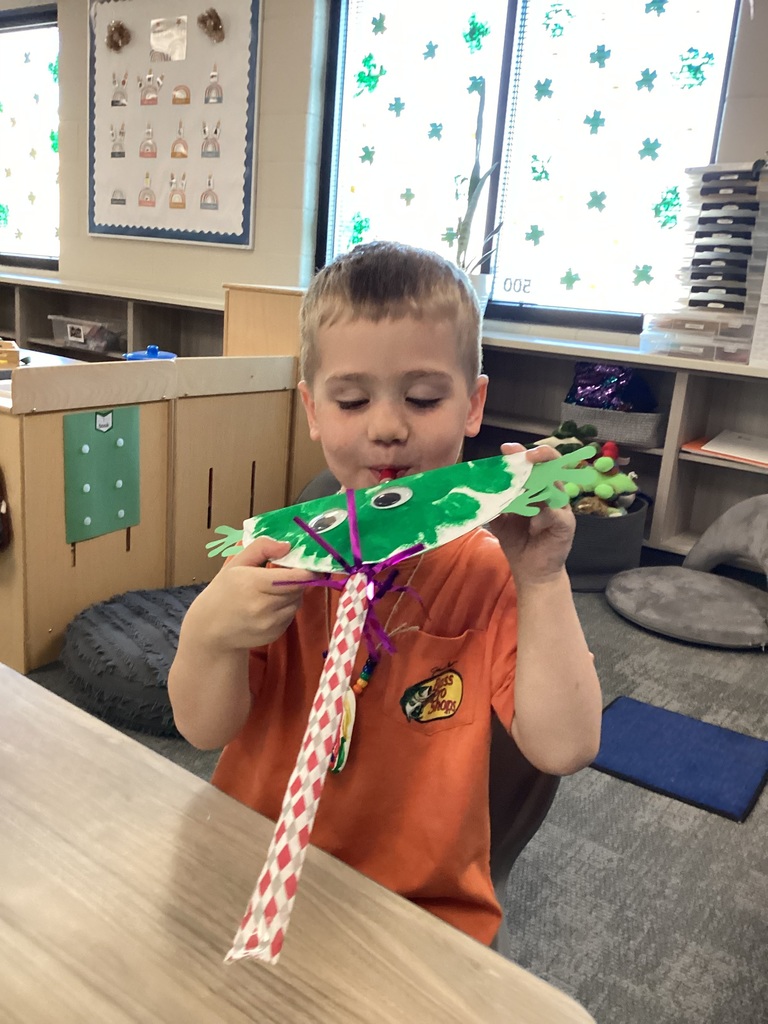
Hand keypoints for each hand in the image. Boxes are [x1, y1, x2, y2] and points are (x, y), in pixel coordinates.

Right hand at [180, 536, 318, 655]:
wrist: (210, 628)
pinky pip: (290, 616)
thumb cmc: (224, 590)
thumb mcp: (237, 563)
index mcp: (253, 583)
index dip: (307, 571)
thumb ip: (262, 548)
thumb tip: (287, 546)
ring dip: (293, 595)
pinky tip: (270, 606)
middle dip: (298, 580)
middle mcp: (263, 606)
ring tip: (274, 591)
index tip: (311, 565)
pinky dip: (286, 608)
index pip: (294, 578)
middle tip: (286, 574)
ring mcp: (269, 623)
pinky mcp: (274, 635)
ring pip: (297, 603)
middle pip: (298, 589)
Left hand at [487, 442, 575, 584]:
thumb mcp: (500, 519)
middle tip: (522, 455)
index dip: (522, 454)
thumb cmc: (518, 542)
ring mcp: (561, 508)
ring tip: (525, 479)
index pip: (533, 464)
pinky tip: (534, 520)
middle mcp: (551, 494)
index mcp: (536, 488)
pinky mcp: (566, 524)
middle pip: (550, 466)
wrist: (532, 572)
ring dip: (540, 481)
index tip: (506, 449)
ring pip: (555, 485)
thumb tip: (478, 486)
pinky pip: (556, 512)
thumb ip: (495, 502)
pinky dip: (544, 514)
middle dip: (537, 456)